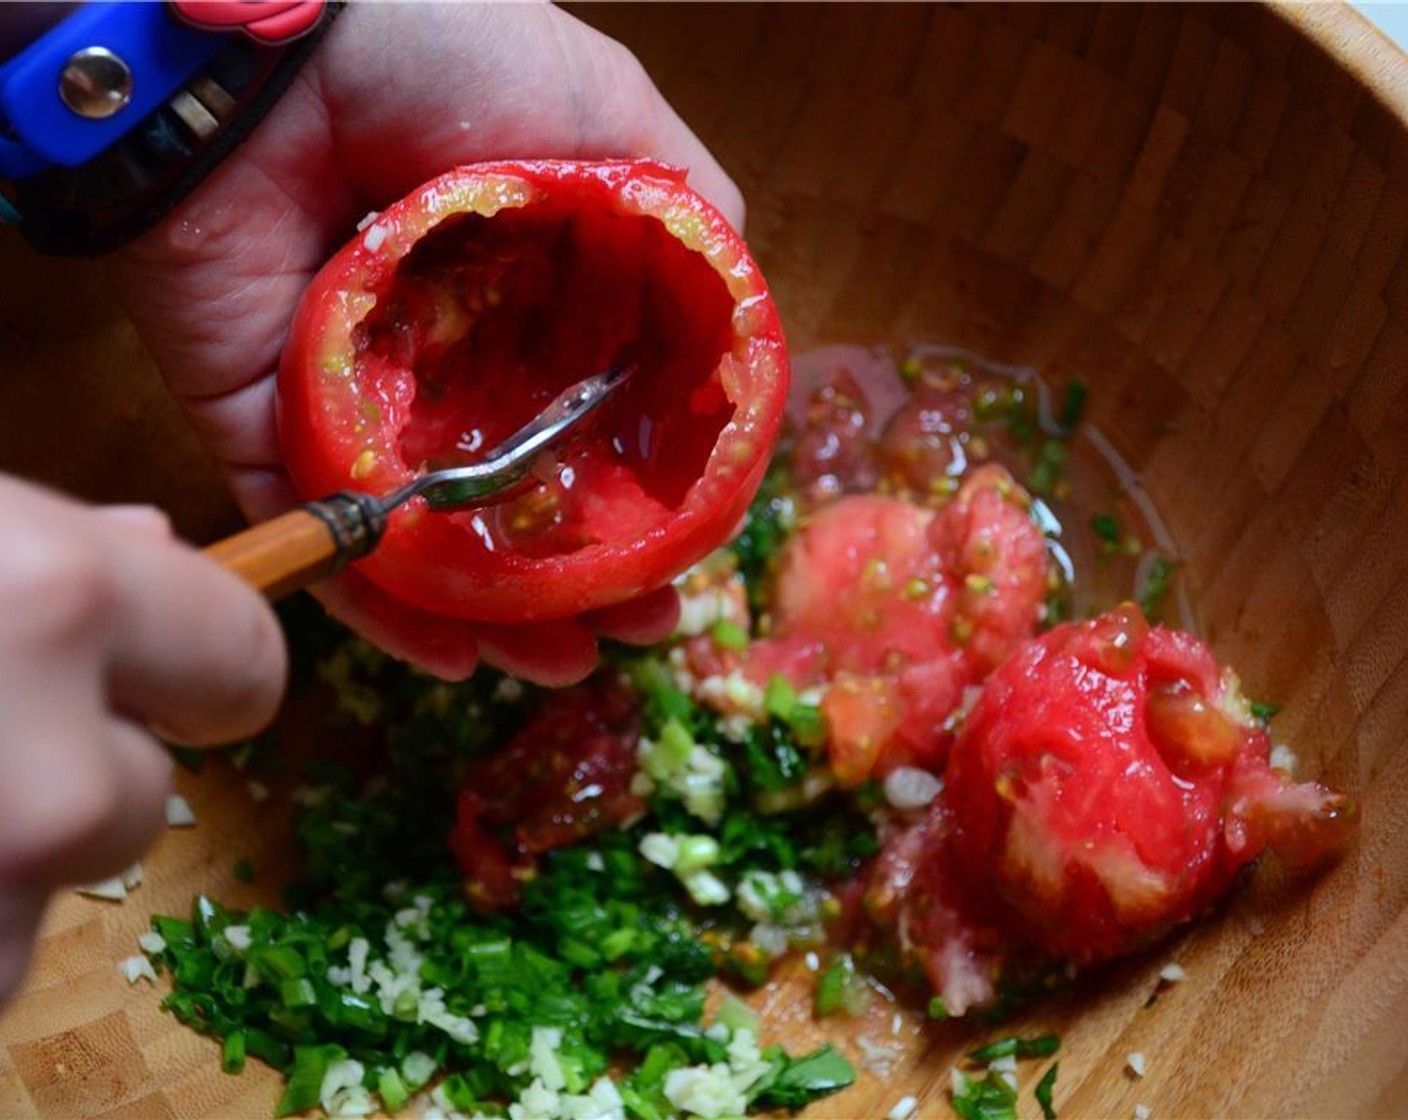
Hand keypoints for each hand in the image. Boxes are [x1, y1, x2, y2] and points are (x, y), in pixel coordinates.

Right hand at [0, 478, 283, 1005]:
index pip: (246, 661)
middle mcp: (49, 778)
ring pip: (55, 878)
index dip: (200, 663)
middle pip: (140, 796)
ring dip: (1, 842)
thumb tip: (150, 544)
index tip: (158, 665)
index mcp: (54, 605)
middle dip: (75, 763)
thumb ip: (54, 541)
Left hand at [113, 3, 738, 684]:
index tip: (687, 558)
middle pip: (521, 497)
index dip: (645, 498)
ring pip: (434, 538)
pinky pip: (327, 535)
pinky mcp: (266, 427)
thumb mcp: (605, 113)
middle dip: (581, 577)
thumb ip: (683, 220)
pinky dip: (381, 605)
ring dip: (497, 615)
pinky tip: (449, 656)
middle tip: (633, 631)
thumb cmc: (443, 54)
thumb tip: (735, 328)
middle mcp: (450, 360)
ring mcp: (357, 402)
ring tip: (558, 664)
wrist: (268, 43)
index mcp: (528, 298)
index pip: (596, 424)